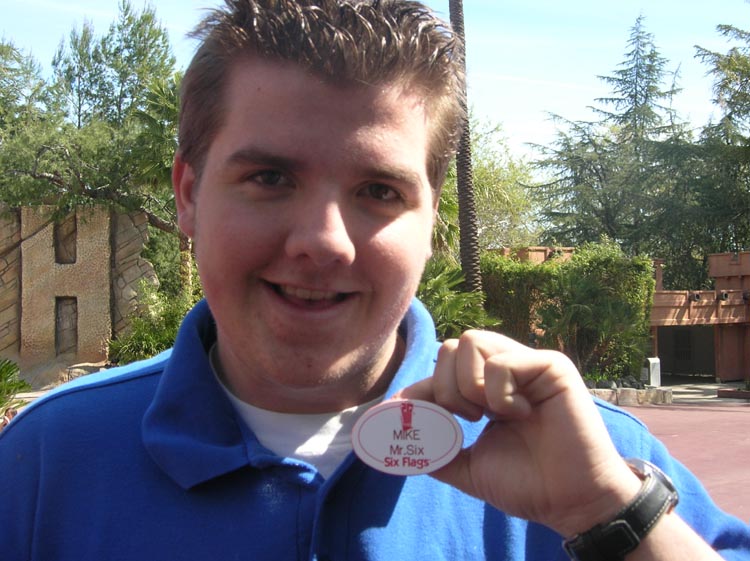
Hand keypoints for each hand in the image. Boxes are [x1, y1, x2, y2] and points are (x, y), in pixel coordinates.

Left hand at [394, 330, 641, 535]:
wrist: (571, 503)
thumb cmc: (528, 484)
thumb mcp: (468, 466)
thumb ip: (435, 450)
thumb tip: (396, 443)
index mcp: (487, 389)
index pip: (441, 371)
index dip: (416, 390)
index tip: (396, 414)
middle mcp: (505, 370)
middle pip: (451, 346)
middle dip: (444, 387)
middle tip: (466, 420)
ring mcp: (528, 364)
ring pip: (471, 342)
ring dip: (467, 385)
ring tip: (489, 415)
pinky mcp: (551, 366)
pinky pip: (502, 362)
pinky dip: (499, 392)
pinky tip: (519, 415)